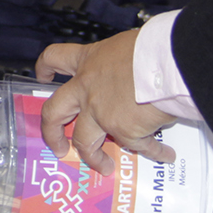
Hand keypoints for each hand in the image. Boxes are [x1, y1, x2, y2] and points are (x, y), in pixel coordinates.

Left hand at [36, 30, 175, 173]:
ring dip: (94, 158)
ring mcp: (101, 112)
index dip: (45, 67)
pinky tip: (164, 154)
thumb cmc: (152, 46)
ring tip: (104, 166)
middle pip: (54, 113)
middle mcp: (87, 88)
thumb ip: (117, 62)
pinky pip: (139, 147)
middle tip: (57, 145)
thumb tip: (130, 70)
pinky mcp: (124, 131)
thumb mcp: (125, 45)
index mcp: (88, 61)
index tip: (42, 76)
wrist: (170, 61)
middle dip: (51, 133)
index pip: (55, 58)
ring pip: (85, 142)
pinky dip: (153, 152)